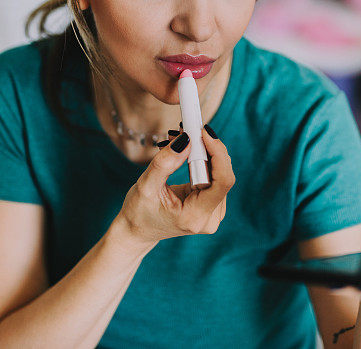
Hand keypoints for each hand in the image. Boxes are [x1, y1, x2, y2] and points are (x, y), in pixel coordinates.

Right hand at [115, 124, 234, 245]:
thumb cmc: (138, 212)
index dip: (218, 153)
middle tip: (188, 129)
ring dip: (205, 153)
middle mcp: (210, 218)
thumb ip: (166, 163)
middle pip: (223, 175)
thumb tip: (187, 140)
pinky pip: (215, 177)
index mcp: (195, 216)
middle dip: (208, 149)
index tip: (204, 132)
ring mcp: (213, 213)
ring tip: (181, 140)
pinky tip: (187, 153)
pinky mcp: (211, 206)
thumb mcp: (146, 186)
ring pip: (220, 174)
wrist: (137, 231)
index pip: (223, 182)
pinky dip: (203, 161)